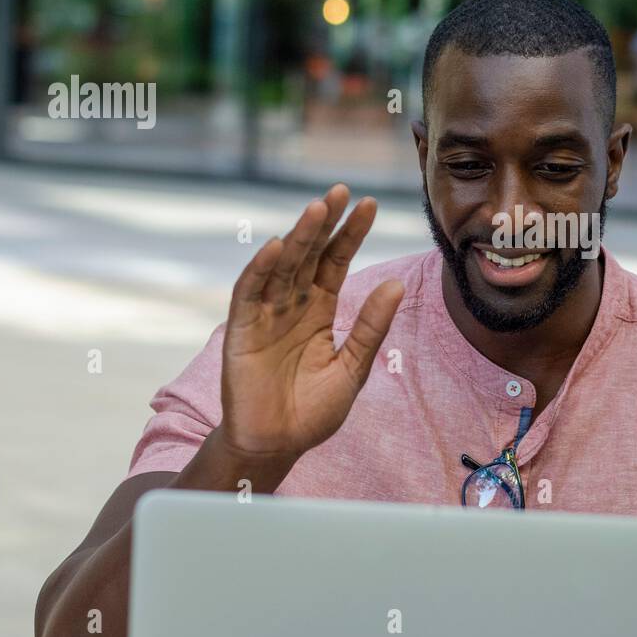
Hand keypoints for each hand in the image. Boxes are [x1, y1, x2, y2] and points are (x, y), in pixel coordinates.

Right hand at [219, 185, 402, 458]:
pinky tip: (277, 247)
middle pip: (310, 255)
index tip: (369, 205)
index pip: (336, 262)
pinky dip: (261, 270)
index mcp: (320, 311)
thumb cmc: (313, 410)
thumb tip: (396, 284)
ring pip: (283, 267)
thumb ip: (371, 326)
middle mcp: (292, 305)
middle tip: (341, 191)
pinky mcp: (241, 331)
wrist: (277, 445)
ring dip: (299, 237)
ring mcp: (265, 315)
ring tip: (318, 208)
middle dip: (325, 224)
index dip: (351, 234)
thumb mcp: (353, 367)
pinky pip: (250, 293)